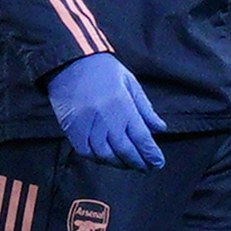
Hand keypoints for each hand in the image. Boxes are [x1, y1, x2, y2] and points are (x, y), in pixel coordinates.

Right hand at [47, 54, 165, 168]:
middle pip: (125, 150)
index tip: (158, 162)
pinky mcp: (72, 129)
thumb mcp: (130, 83)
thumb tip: (160, 128)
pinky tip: (107, 159)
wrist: (70, 62)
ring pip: (105, 155)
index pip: (141, 137)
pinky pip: (86, 152)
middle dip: (138, 162)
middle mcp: (106, 118)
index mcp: (123, 105)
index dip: (151, 153)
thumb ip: (145, 108)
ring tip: (128, 165)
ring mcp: (87, 125)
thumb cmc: (103, 70)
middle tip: (146, 167)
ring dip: (119, 164)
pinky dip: (98, 159)